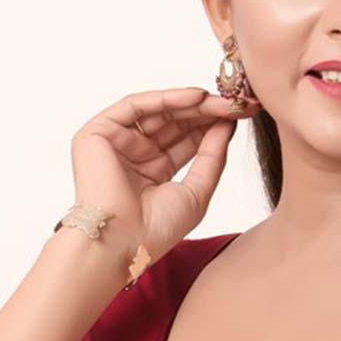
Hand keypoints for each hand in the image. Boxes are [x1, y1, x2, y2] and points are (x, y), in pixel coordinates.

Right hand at [69, 86, 261, 260]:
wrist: (123, 242)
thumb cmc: (157, 229)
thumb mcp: (197, 191)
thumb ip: (212, 157)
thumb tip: (228, 125)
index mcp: (153, 171)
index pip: (186, 139)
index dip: (214, 126)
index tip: (242, 115)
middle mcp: (134, 153)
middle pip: (175, 122)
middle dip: (208, 111)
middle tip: (238, 103)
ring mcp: (115, 141)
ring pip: (158, 111)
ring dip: (192, 104)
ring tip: (222, 101)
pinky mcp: (98, 132)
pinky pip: (135, 106)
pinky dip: (165, 98)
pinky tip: (197, 97)